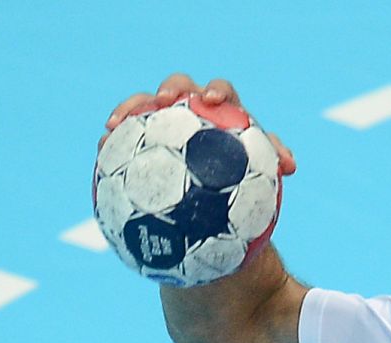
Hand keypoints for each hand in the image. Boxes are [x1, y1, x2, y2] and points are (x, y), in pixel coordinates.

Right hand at [103, 72, 295, 175]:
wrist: (217, 206)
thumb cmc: (243, 186)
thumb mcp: (260, 175)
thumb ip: (272, 162)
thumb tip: (289, 165)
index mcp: (222, 116)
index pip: (221, 93)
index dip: (216, 91)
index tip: (210, 100)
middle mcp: (192, 114)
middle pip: (180, 87)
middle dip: (171, 88)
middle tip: (165, 100)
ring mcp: (165, 125)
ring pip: (145, 107)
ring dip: (130, 111)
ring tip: (115, 124)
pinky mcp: (144, 141)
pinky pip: (126, 138)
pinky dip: (113, 142)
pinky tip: (101, 151)